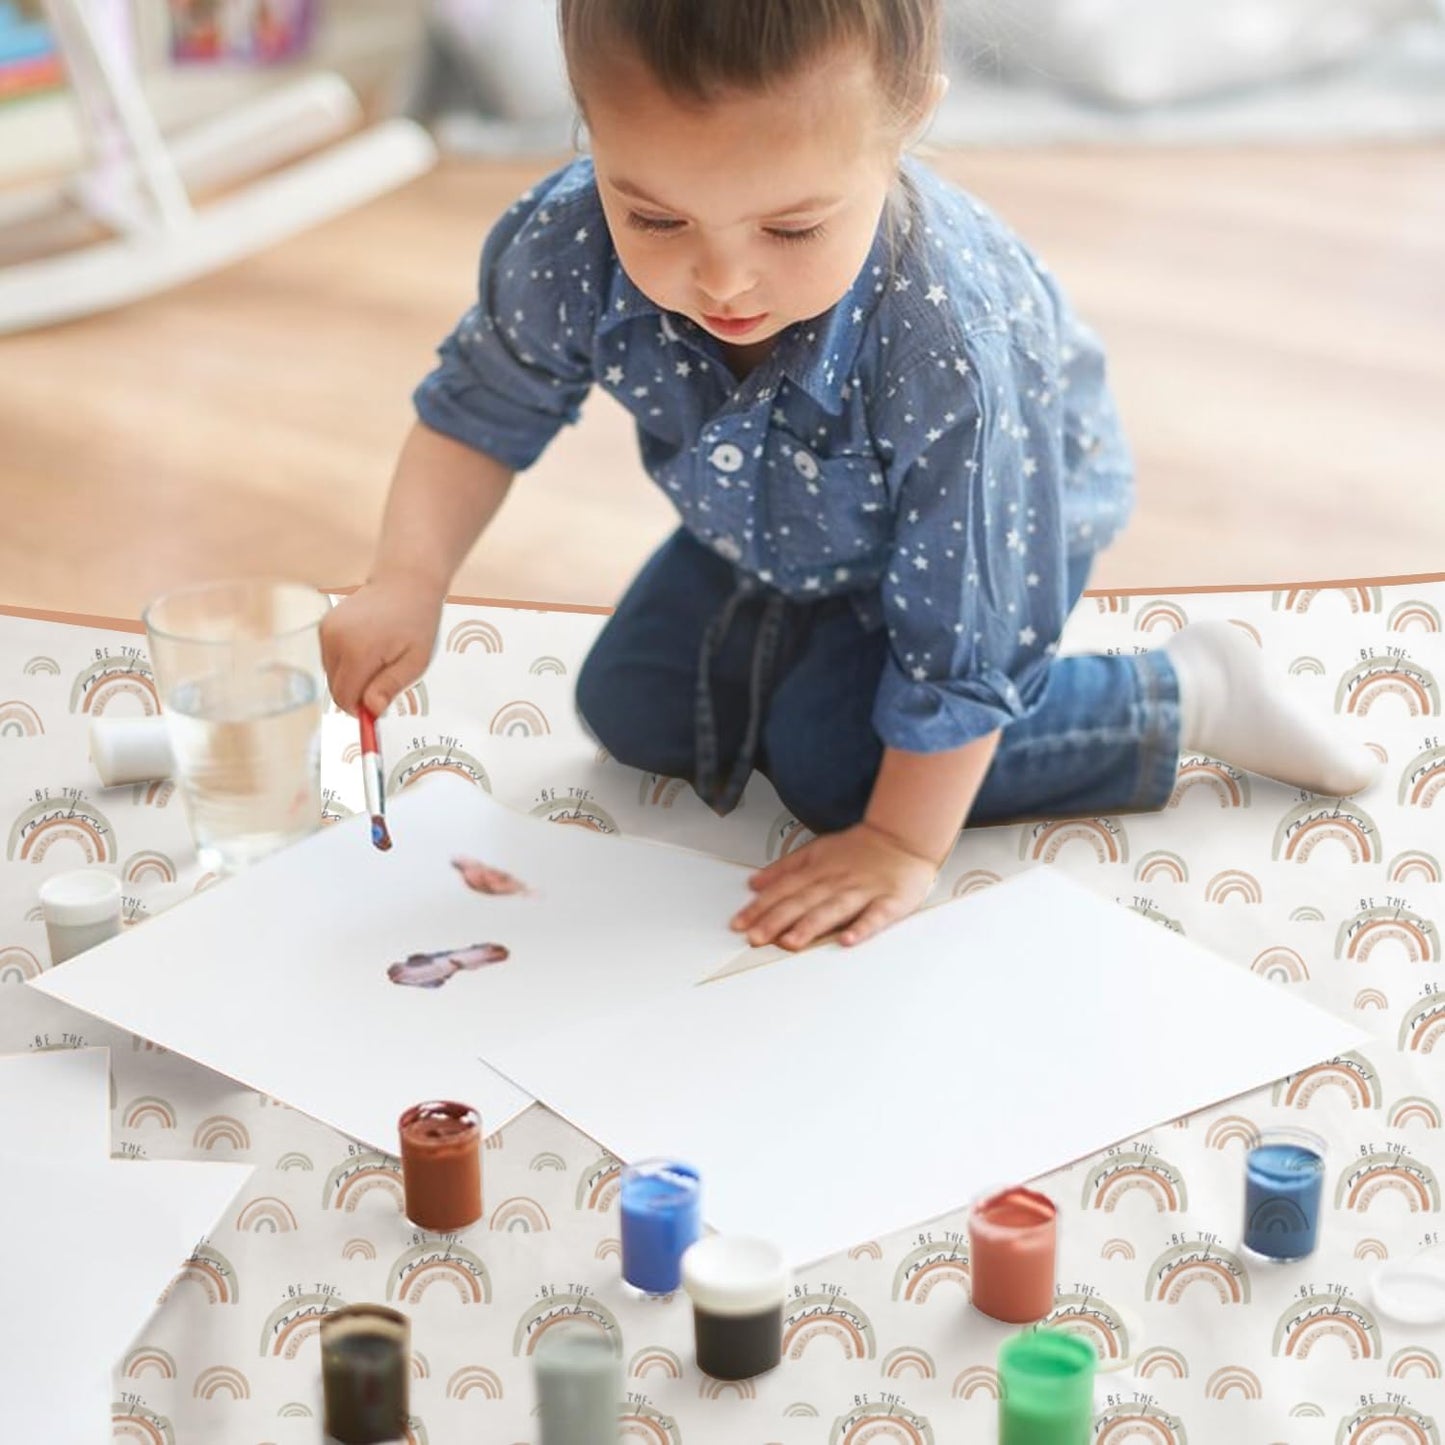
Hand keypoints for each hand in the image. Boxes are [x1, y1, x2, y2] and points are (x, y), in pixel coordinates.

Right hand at [321, 572, 444, 716]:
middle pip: (335, 688)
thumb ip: (391, 686)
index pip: (345, 697)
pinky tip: (368, 650)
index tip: (376, 710)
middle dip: (356, 695)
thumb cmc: (416, 620)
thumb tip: (372, 710)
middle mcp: (335, 640)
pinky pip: (331, 659)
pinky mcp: (325, 626)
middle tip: (383, 686)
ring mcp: (327, 631)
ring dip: (353, 679)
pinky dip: (347, 664)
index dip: (359, 710)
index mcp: (358, 650)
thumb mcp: (416, 660)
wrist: (405, 582)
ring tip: (379, 661)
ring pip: (332, 675)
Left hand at [730, 822, 937, 951]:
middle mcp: (837, 880)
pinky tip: (847, 940)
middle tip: (755, 938)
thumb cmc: (859, 850)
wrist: (903, 838)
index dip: (760, 906)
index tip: (739, 923)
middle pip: (803, 901)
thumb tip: (754, 883)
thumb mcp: (816, 851)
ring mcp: (863, 891)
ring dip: (810, 926)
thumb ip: (784, 868)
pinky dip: (861, 928)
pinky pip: (874, 917)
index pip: (784, 890)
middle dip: (776, 920)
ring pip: (833, 909)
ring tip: (790, 942)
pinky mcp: (889, 902)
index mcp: (819, 869)